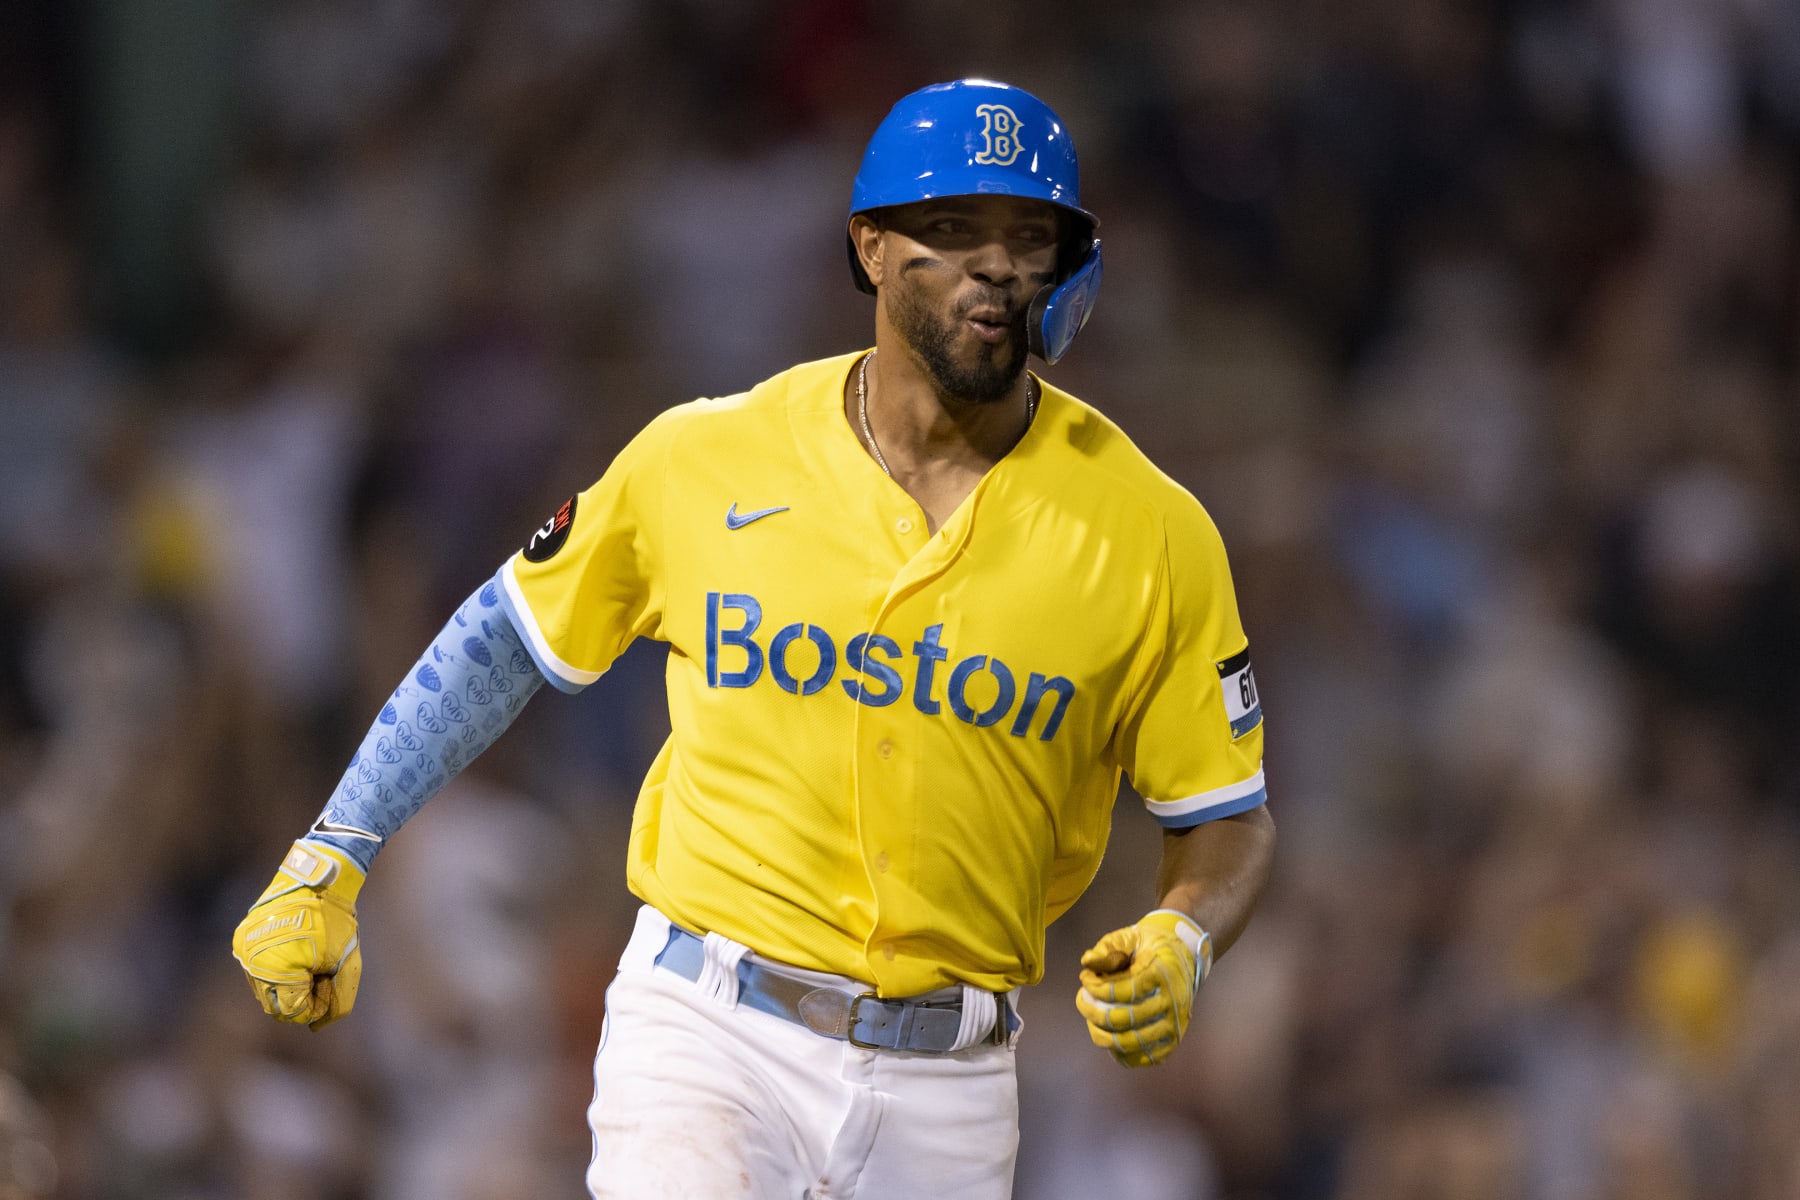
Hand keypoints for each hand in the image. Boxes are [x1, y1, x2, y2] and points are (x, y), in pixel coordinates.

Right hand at [231, 840, 365, 1029]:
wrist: (318, 879)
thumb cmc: (336, 923)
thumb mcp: (346, 964)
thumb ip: (337, 1001)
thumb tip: (318, 1026)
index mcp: (277, 971)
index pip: (292, 1012)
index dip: (315, 1004)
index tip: (327, 983)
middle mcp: (252, 963)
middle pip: (275, 1004)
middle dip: (300, 996)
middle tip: (320, 973)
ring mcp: (244, 950)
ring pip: (264, 988)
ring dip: (286, 984)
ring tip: (307, 961)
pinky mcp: (241, 939)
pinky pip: (257, 968)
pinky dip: (275, 968)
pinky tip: (294, 952)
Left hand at [1074, 909, 1211, 1066]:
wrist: (1183, 958)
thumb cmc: (1148, 948)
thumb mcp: (1129, 938)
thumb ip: (1107, 949)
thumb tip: (1087, 962)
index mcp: (1162, 974)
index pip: (1123, 991)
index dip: (1096, 988)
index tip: (1084, 978)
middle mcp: (1172, 1002)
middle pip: (1123, 1019)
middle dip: (1092, 1011)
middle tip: (1081, 999)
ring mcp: (1174, 1025)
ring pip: (1130, 1042)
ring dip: (1101, 1033)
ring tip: (1090, 1020)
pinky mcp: (1173, 1042)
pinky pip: (1144, 1058)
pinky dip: (1121, 1053)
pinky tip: (1108, 1036)